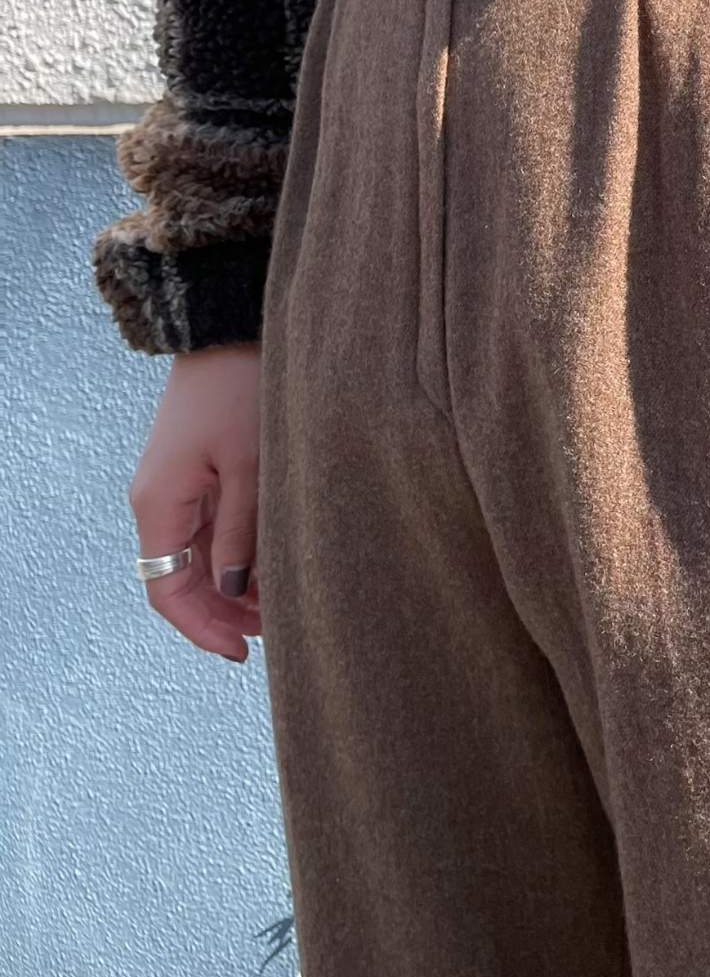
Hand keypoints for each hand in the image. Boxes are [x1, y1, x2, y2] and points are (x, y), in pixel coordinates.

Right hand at [128, 343, 262, 661]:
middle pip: (182, 577)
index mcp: (159, 503)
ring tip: (283, 598)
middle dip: (225, 610)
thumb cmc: (241, 387)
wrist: (229, 325)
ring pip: (199, 555)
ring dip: (234, 582)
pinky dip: (237, 549)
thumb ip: (243, 531)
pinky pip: (210, 526)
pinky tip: (272, 559)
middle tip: (275, 629)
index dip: (203, 627)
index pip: (167, 590)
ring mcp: (177, 484)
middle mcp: (158, 499)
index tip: (243, 651)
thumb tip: (237, 589)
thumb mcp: (250, 465)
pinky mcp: (197, 468)